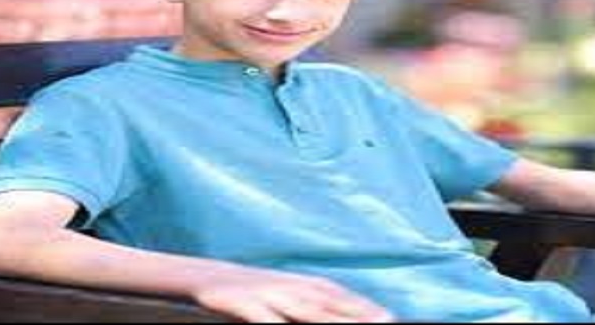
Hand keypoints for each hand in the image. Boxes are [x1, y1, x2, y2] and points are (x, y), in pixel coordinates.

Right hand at [189, 262, 394, 322]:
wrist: (204, 274)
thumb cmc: (254, 290)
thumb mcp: (287, 294)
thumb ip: (317, 305)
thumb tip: (353, 314)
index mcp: (304, 285)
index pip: (342, 298)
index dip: (366, 308)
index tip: (390, 319)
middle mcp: (290, 287)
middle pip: (329, 304)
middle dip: (357, 315)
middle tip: (386, 322)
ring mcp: (267, 293)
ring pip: (305, 310)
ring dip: (330, 320)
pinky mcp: (241, 302)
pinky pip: (264, 319)